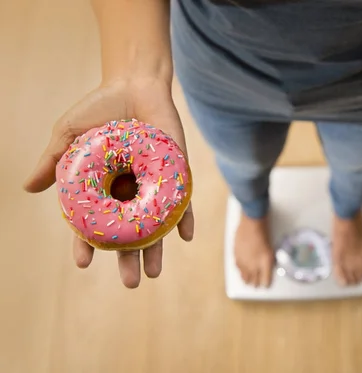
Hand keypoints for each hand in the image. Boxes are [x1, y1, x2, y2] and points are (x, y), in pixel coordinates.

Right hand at [23, 77, 193, 287]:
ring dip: (156, 249)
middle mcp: (129, 193)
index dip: (87, 245)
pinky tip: (185, 236)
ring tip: (154, 273)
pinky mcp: (176, 173)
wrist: (135, 85)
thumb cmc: (100, 108)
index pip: (94, 225)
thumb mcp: (70, 134)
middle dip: (129, 259)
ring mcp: (153, 185)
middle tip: (131, 283)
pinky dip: (184, 217)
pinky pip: (182, 200)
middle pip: (128, 234)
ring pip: (155, 225)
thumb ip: (54, 160)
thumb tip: (27, 187)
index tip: (83, 264)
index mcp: (102, 189)